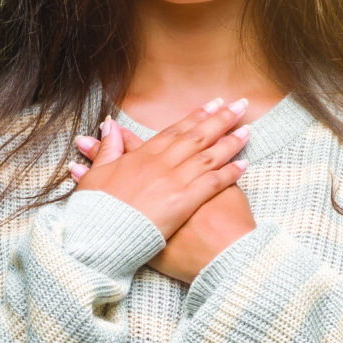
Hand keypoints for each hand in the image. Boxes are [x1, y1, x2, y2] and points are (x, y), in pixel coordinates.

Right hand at [71, 99, 256, 280]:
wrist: (98, 237)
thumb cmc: (95, 211)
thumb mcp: (95, 175)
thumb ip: (107, 150)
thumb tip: (110, 126)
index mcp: (141, 157)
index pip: (174, 132)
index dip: (194, 117)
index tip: (212, 105)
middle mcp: (161, 165)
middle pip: (196, 137)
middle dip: (220, 120)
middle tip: (239, 106)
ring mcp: (173, 182)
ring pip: (208, 156)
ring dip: (230, 142)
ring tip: (247, 130)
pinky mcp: (183, 203)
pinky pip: (211, 184)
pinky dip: (229, 173)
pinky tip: (244, 165)